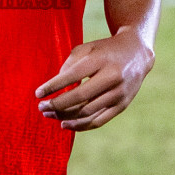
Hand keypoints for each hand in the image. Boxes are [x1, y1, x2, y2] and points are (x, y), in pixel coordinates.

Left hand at [35, 29, 154, 130]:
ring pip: (87, 112)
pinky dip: (80, 126)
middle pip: (80, 97)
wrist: (137, 53)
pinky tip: (65, 124)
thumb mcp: (87, 48)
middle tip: (41, 108)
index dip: (53, 87)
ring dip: (65, 116)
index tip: (37, 94)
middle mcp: (112, 77)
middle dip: (57, 105)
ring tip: (49, 115)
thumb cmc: (104, 50)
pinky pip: (98, 121)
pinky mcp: (122, 105)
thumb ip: (69, 65)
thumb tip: (54, 88)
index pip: (72, 76)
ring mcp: (119, 93)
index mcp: (101, 60)